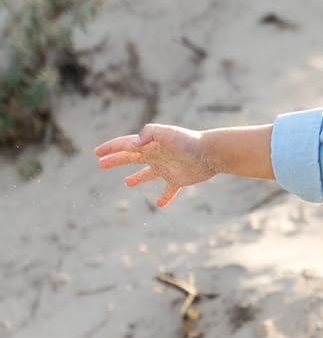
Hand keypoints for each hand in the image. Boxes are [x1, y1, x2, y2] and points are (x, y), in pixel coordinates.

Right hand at [94, 123, 215, 207]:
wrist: (210, 153)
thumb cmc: (189, 141)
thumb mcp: (167, 133)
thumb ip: (149, 133)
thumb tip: (134, 144)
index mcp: (150, 145)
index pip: (126, 145)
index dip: (111, 148)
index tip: (97, 153)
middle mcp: (156, 156)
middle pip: (131, 158)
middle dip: (116, 160)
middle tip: (101, 164)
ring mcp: (166, 168)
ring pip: (147, 174)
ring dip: (136, 178)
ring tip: (127, 183)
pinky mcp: (178, 179)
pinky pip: (169, 190)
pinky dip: (164, 197)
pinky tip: (160, 205)